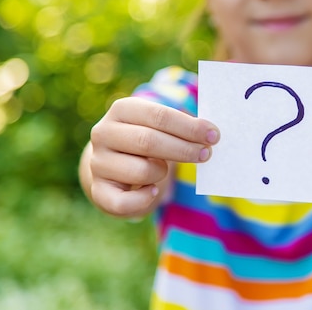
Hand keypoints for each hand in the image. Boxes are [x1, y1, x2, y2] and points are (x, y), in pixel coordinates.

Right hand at [86, 97, 218, 216]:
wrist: (114, 165)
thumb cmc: (146, 142)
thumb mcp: (159, 127)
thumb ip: (181, 128)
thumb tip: (211, 134)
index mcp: (122, 109)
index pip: (159, 115)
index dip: (189, 127)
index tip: (214, 135)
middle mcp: (104, 133)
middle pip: (149, 141)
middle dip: (184, 149)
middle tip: (206, 154)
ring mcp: (98, 162)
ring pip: (142, 171)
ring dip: (162, 172)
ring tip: (164, 169)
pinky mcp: (98, 190)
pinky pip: (124, 202)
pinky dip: (144, 199)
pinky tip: (153, 191)